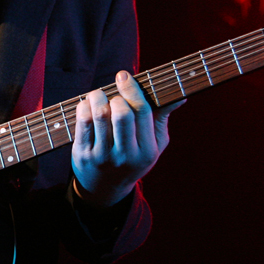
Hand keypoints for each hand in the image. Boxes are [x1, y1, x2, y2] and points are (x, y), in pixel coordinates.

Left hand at [71, 70, 183, 207]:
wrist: (105, 188)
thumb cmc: (134, 157)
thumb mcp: (154, 144)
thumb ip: (162, 118)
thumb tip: (180, 97)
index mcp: (147, 151)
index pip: (142, 113)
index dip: (132, 89)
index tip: (124, 75)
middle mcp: (126, 155)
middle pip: (122, 113)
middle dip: (116, 95)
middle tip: (113, 93)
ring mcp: (103, 156)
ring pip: (100, 115)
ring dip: (97, 97)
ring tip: (98, 94)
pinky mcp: (83, 155)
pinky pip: (82, 123)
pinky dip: (83, 107)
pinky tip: (87, 105)